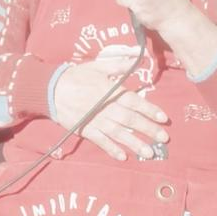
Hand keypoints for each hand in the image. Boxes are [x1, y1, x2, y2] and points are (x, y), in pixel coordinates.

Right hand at [51, 57, 169, 160]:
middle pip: (132, 120)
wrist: (52, 89)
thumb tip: (140, 58)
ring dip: (135, 144)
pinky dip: (112, 149)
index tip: (164, 118)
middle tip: (163, 138)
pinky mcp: (86, 130)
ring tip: (149, 153)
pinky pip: (101, 142)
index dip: (151, 110)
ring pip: (120, 134)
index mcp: (112, 92)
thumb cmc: (77, 76)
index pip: (136, 102)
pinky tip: (123, 157)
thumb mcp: (99, 66)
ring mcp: (97, 121)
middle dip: (149, 130)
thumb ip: (120, 65)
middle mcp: (108, 109)